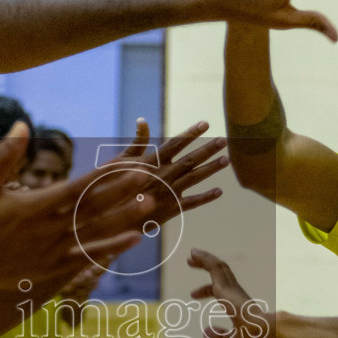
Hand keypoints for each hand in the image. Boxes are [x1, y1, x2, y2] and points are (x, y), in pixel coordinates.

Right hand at [0, 128, 145, 308]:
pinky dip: (114, 247)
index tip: (126, 162)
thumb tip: (21, 126)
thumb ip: (4, 156)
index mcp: (35, 207)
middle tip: (149, 175)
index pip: (77, 188)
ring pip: (98, 232)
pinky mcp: (57, 270)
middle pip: (94, 208)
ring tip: (151, 203)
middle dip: (123, 191)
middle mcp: (50, 230)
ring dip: (125, 217)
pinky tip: (136, 238)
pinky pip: (91, 257)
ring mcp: (55, 252)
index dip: (104, 175)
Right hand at [98, 119, 228, 227]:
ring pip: (195, 178)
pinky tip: (219, 191)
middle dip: (208, 149)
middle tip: (224, 140)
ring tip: (226, 160)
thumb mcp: (120, 161)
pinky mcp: (171, 210)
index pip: (176, 144)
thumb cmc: (112, 187)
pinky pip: (192, 203)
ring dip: (211, 169)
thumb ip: (136, 141)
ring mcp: (169, 193)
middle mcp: (164, 176)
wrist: (110, 217)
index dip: (191, 132)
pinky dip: (206, 197)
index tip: (205, 123)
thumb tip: (143, 120)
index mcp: (152, 163)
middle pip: (191, 160)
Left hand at [188, 249, 275, 337]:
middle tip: (191, 261)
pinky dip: (205, 259)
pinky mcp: (227, 285)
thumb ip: (220, 337)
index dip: (206, 291)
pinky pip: (215, 268)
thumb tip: (206, 331)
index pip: (220, 291)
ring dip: (204, 259)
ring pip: (218, 267)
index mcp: (238, 304)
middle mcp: (236, 292)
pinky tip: (195, 254)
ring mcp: (232, 287)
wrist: (263, 332)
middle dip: (205, 266)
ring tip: (191, 254)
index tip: (192, 295)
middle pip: (219, 274)